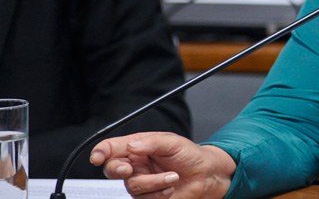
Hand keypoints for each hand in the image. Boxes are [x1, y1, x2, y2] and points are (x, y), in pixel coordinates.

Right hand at [90, 132, 235, 197]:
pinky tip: (170, 187)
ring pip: (132, 186)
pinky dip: (159, 193)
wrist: (205, 175)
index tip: (98, 158)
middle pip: (112, 169)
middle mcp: (136, 165)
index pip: (111, 148)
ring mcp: (141, 181)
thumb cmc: (189, 155)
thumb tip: (131, 146)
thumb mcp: (172, 142)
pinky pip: (144, 198)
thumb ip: (151, 143)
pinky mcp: (147, 197)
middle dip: (118, 169)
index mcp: (138, 147)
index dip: (100, 152)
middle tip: (129, 169)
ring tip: (173, 176)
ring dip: (154, 182)